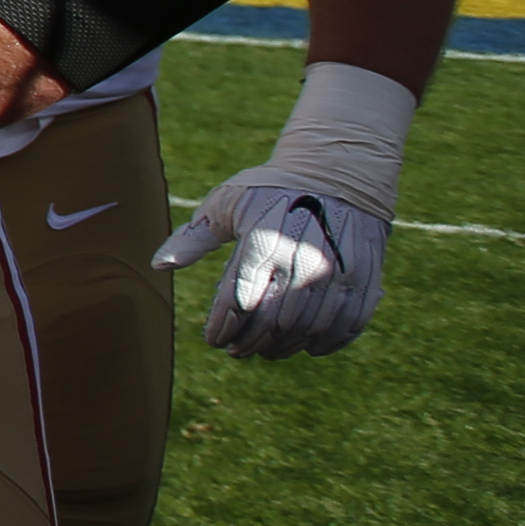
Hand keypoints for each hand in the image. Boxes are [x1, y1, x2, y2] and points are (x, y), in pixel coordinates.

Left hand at [157, 62, 412, 359]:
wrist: (339, 173)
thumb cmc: (274, 189)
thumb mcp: (228, 202)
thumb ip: (194, 237)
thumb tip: (159, 265)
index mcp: (263, 243)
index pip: (237, 303)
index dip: (222, 328)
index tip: (212, 338)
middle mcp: (302, 261)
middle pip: (271, 323)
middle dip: (249, 343)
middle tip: (236, 351)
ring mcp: (337, 272)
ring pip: (308, 330)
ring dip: (284, 348)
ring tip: (266, 352)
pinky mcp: (365, 278)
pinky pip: (348, 324)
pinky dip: (327, 343)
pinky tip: (309, 347)